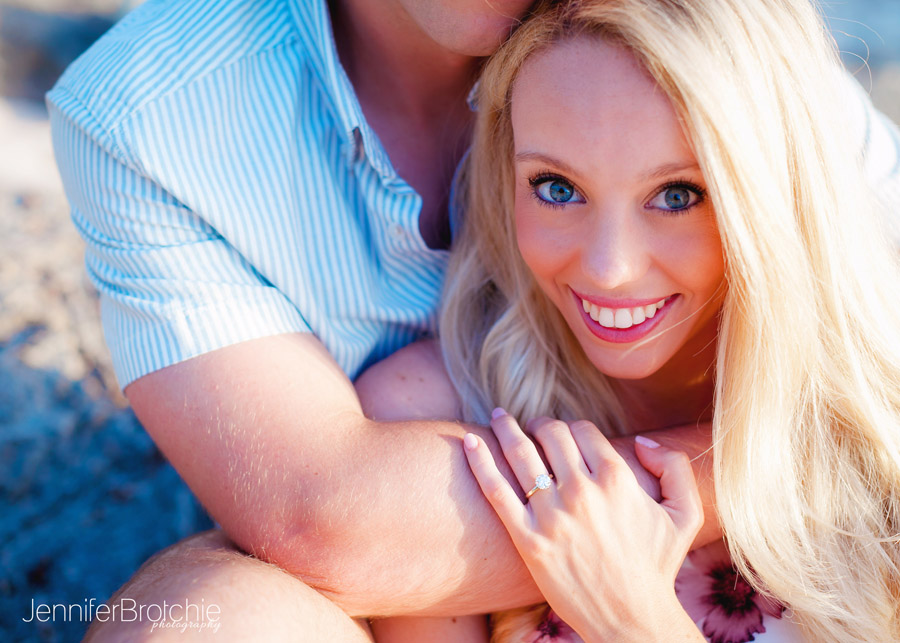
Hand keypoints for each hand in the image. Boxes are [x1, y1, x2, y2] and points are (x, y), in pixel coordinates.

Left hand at [463, 410, 704, 641]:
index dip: (572, 427)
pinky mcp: (528, 540)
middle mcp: (582, 491)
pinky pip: (496, 491)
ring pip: (521, 455)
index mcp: (616, 479)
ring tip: (499, 417)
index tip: (564, 433)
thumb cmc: (657, 566)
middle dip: (540, 424)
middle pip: (551, 435)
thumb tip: (641, 441)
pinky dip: (480, 462)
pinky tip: (469, 442)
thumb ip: (674, 466)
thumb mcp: (685, 514)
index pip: (583, 431)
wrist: (631, 617)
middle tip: (532, 425)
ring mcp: (552, 516)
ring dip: (506, 429)